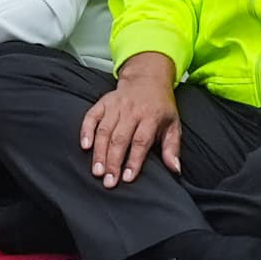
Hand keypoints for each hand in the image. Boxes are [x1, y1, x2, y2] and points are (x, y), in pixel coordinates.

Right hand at [79, 53, 183, 186]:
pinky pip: (91, 116)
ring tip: (97, 171)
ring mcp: (116, 106)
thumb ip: (172, 148)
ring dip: (99, 152)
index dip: (134, 160)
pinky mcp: (104, 102)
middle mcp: (132, 110)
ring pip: (105, 131)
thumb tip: (175, 169)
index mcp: (151, 116)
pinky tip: (85, 146)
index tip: (127, 178)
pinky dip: (86, 131)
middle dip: (113, 161)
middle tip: (108, 181)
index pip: (141, 141)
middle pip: (120, 138)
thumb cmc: (161, 106)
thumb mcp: (173, 124)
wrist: (148, 78)